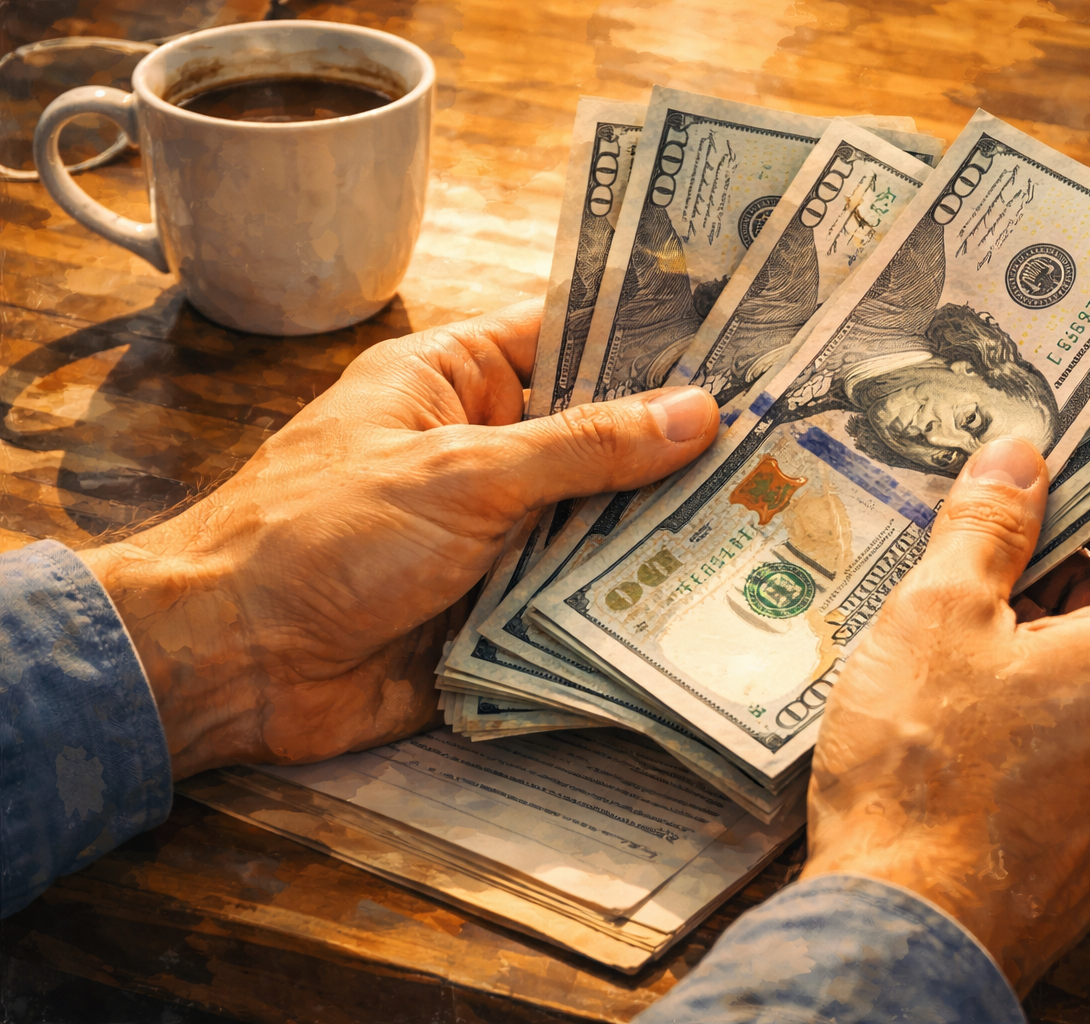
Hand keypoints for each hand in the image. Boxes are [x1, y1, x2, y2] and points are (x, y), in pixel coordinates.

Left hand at [78, 303, 718, 777]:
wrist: (237, 665)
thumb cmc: (321, 536)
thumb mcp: (461, 473)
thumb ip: (582, 446)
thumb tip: (695, 412)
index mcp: (458, 380)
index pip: (571, 334)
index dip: (650, 335)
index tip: (744, 336)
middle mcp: (486, 449)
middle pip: (600, 433)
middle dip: (678, 441)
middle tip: (787, 436)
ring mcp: (497, 530)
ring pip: (600, 517)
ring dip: (665, 524)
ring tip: (776, 509)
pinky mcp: (503, 605)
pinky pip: (581, 593)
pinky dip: (633, 596)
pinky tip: (716, 592)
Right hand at [801, 436, 1089, 991]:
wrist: (910, 932)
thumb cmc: (926, 775)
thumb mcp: (940, 614)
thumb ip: (989, 523)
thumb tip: (1018, 457)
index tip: (1041, 472)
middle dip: (1058, 568)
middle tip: (974, 553)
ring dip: (1050, 641)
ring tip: (958, 635)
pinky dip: (1053, 710)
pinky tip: (972, 713)